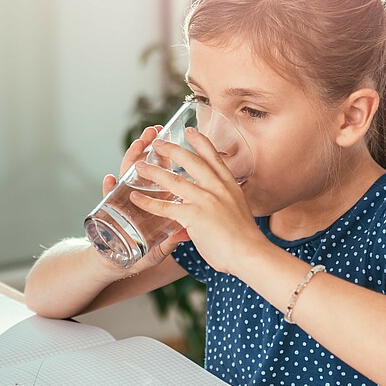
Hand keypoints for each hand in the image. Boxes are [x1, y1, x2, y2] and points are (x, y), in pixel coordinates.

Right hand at [99, 125, 189, 274]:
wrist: (118, 263)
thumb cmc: (142, 252)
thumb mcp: (163, 243)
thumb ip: (175, 234)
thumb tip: (189, 229)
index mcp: (156, 197)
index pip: (163, 169)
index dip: (169, 154)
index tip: (174, 138)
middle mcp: (138, 194)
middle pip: (144, 164)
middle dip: (148, 146)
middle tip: (153, 132)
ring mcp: (123, 200)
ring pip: (126, 174)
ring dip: (130, 159)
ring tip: (137, 146)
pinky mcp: (110, 213)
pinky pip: (107, 199)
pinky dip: (108, 189)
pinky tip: (110, 180)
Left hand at [130, 128, 265, 275]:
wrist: (250, 254)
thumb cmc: (246, 238)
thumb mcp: (238, 210)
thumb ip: (225, 203)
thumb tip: (217, 205)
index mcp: (229, 185)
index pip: (213, 157)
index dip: (201, 142)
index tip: (191, 131)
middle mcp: (217, 188)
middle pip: (191, 162)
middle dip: (172, 149)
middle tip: (158, 142)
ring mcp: (205, 200)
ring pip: (174, 180)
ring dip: (154, 172)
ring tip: (139, 166)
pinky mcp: (194, 216)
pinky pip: (165, 207)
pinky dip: (148, 202)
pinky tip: (135, 198)